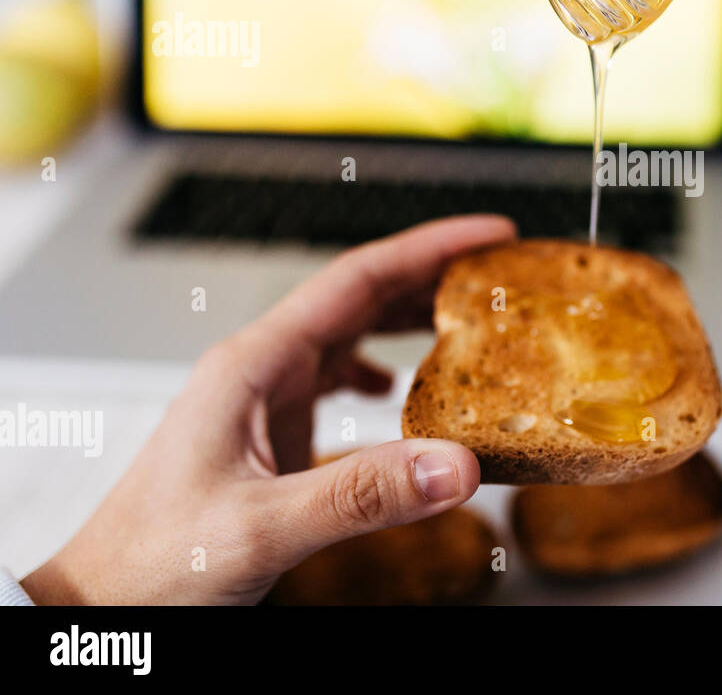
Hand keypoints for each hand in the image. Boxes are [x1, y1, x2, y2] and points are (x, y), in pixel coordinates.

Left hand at [20, 215, 515, 604]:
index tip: (488, 235)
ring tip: (467, 320)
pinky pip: (337, 383)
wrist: (105, 606)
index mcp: (252, 365)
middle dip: (431, 278)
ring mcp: (264, 402)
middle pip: (361, 298)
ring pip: (351, 336)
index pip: (356, 280)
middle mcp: (260, 371)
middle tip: (497, 274)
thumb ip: (359, 496)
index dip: (429, 249)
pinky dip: (382, 375)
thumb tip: (454, 465)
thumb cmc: (152, 564)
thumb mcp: (260, 529)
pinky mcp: (270, 437)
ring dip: (409, 323)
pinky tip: (401, 394)